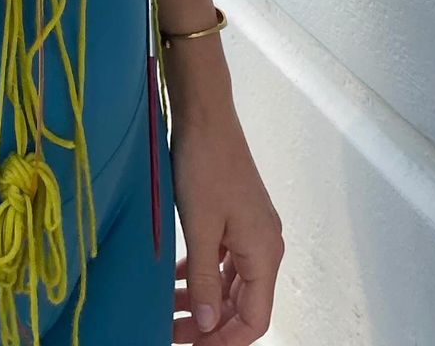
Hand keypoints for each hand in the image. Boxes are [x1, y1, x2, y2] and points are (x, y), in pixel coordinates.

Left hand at [170, 93, 284, 341]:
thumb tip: (208, 325)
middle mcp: (265, 244)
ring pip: (231, 282)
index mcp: (264, 252)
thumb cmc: (204, 163)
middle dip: (210, 323)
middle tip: (173, 331)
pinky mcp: (236, 215)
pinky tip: (177, 279)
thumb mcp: (200, 226)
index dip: (225, 340)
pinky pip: (224, 258)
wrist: (204, 112)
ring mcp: (251, 229)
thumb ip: (206, 280)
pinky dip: (203, 273)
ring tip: (169, 310)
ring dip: (204, 299)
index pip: (255, 319)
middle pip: (243, 303)